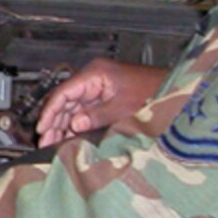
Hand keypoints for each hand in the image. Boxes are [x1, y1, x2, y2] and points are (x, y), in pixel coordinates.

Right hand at [36, 59, 167, 144]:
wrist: (175, 91)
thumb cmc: (154, 92)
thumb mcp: (123, 106)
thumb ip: (96, 115)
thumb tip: (73, 124)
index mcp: (95, 73)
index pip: (63, 92)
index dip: (50, 111)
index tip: (42, 128)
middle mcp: (93, 78)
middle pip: (65, 101)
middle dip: (54, 122)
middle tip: (44, 141)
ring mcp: (98, 88)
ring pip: (72, 107)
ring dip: (63, 125)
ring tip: (52, 143)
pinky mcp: (105, 98)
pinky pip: (84, 111)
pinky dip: (76, 124)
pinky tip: (69, 137)